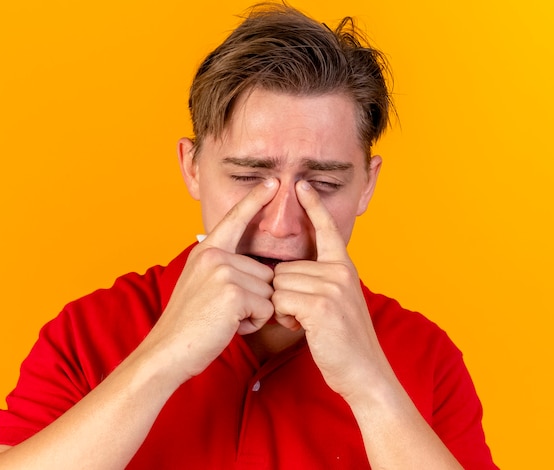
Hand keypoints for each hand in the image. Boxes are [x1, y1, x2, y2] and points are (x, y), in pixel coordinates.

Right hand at [145, 178, 279, 380]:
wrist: (170, 350)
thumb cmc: (189, 323)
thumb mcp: (200, 284)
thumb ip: (223, 268)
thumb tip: (257, 267)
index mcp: (206, 251)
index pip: (235, 220)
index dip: (256, 200)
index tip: (274, 182)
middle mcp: (214, 255)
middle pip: (264, 271)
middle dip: (254, 297)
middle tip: (223, 311)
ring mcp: (223, 271)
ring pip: (268, 290)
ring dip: (254, 311)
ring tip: (225, 319)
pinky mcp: (233, 292)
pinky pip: (266, 307)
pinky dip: (253, 323)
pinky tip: (229, 327)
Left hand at [271, 180, 391, 399]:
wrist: (364, 372)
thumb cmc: (343, 340)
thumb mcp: (338, 301)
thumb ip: (320, 280)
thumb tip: (286, 272)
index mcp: (344, 267)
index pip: (327, 230)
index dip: (313, 206)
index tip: (301, 185)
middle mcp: (340, 271)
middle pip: (285, 267)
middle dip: (285, 293)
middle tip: (305, 314)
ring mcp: (332, 287)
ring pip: (279, 283)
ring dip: (284, 306)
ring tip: (306, 321)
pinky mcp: (321, 305)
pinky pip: (280, 300)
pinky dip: (284, 317)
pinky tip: (303, 328)